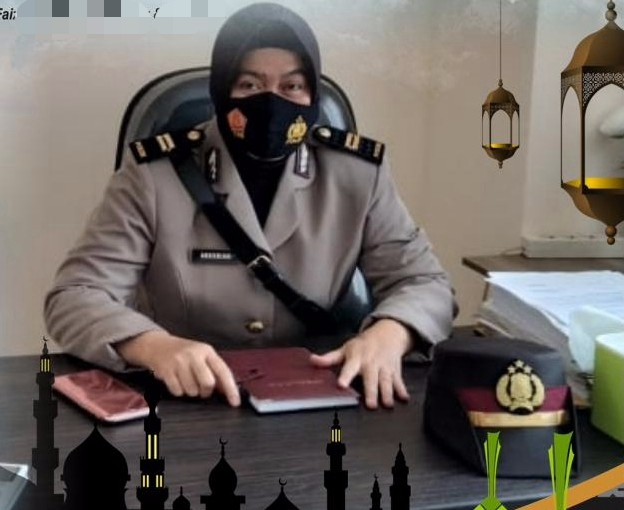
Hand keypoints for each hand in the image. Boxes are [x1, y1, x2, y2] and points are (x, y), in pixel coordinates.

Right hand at [116, 330, 239, 406]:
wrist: (157, 345)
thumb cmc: (184, 353)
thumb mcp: (202, 355)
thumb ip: (214, 370)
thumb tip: (226, 390)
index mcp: (207, 351)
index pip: (223, 371)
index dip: (230, 388)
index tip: (235, 402)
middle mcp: (194, 355)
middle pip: (208, 383)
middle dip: (206, 392)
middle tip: (202, 389)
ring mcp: (179, 362)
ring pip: (192, 390)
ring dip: (191, 392)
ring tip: (187, 381)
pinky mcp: (166, 371)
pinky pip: (178, 391)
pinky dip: (179, 391)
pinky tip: (177, 381)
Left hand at [309, 319, 412, 408]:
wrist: (387, 333)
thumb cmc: (362, 345)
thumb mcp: (345, 349)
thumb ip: (329, 358)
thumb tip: (312, 360)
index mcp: (356, 359)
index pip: (349, 368)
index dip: (345, 376)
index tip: (341, 385)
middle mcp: (371, 364)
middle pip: (371, 378)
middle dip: (371, 391)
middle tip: (370, 405)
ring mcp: (384, 367)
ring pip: (386, 381)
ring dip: (387, 393)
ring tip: (387, 405)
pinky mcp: (395, 371)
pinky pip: (399, 381)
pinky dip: (402, 390)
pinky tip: (404, 399)